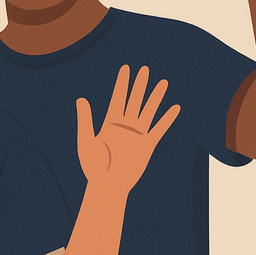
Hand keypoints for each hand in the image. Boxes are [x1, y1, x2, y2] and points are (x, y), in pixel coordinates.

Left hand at [76, 65, 179, 197]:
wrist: (108, 185)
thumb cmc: (93, 166)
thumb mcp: (86, 140)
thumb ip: (85, 119)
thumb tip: (81, 99)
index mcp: (109, 123)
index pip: (117, 97)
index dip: (122, 83)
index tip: (126, 69)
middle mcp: (125, 126)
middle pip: (134, 100)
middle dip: (139, 85)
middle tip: (144, 69)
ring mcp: (137, 135)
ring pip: (148, 111)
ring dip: (155, 97)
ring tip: (163, 83)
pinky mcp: (147, 145)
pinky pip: (159, 129)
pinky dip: (167, 119)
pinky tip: (174, 108)